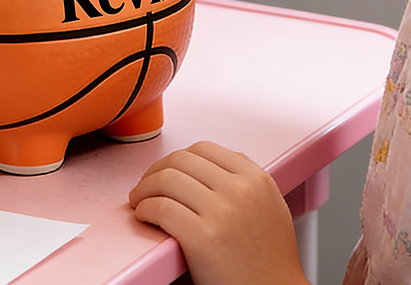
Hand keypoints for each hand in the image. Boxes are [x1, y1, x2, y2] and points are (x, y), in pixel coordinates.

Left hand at [128, 141, 308, 284]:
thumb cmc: (271, 261)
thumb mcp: (270, 206)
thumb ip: (246, 180)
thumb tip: (211, 162)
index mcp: (256, 178)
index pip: (204, 149)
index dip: (178, 158)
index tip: (166, 169)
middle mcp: (240, 189)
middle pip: (181, 160)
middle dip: (155, 170)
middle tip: (146, 185)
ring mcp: (221, 212)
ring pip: (166, 180)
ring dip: (144, 189)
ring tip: (140, 200)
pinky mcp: (202, 238)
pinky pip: (161, 208)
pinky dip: (144, 209)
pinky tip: (144, 216)